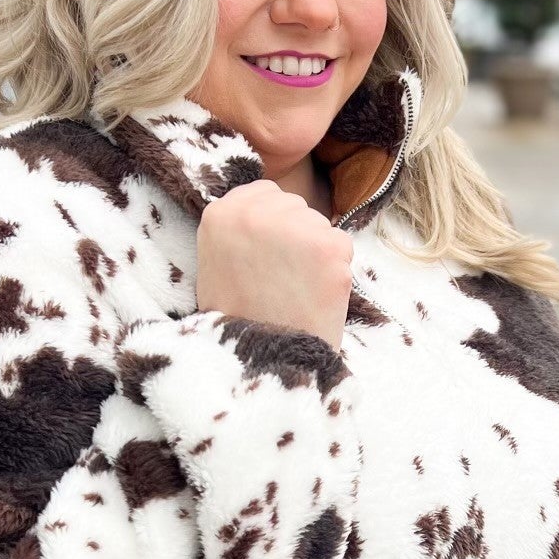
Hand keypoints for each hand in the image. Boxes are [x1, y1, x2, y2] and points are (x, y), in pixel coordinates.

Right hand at [196, 179, 354, 350]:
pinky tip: (314, 297)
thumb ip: (238, 229)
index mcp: (221, 212)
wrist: (261, 365)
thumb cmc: (239, 321)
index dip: (273, 226)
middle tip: (281, 280)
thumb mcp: (215, 264)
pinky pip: (342, 245)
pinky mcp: (327, 246)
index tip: (267, 257)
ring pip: (320, 225)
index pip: (266, 194)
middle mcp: (255, 212)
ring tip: (294, 292)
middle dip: (296, 238)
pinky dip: (335, 271)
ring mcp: (293, 226)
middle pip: (296, 207)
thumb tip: (269, 205)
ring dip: (315, 255)